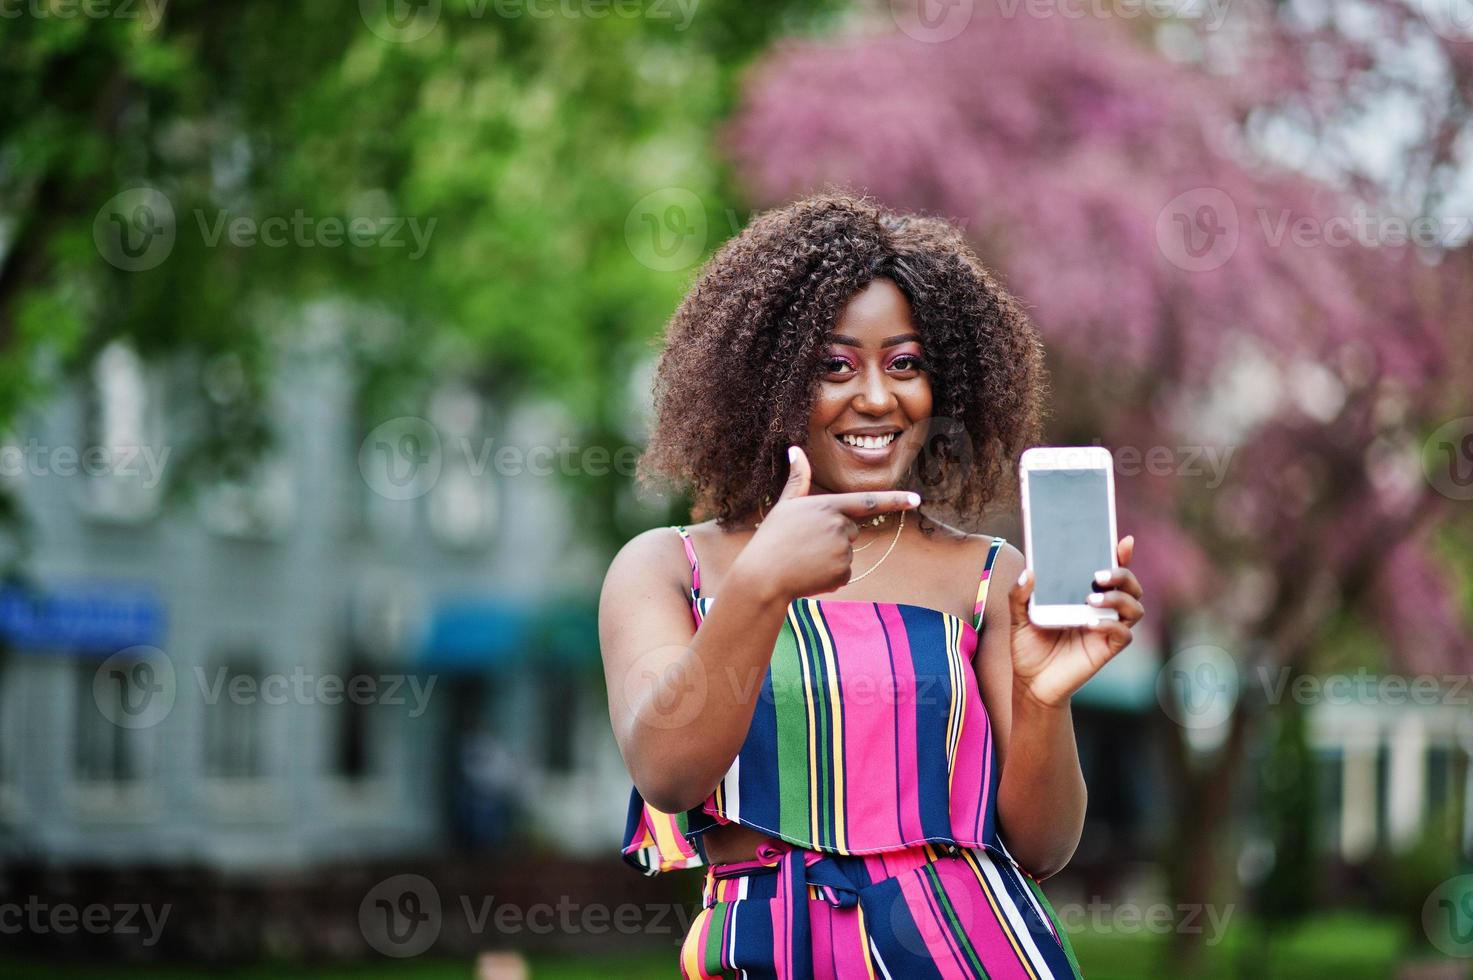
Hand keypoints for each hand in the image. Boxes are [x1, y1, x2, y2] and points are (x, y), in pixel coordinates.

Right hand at [734, 446, 919, 601]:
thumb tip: (795, 450)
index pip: (869, 501)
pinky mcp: (842, 572)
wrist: (763, 577)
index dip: (896, 500)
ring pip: (846, 552)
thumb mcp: (784, 505)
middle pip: (851, 530)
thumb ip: (798, 479)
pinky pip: (843, 573)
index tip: (917, 499)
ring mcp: (842, 550)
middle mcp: (839, 526)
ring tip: (804, 560)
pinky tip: (809, 575)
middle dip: (834, 536)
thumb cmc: (771, 538)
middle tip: (805, 544)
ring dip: (830, 558)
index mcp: (828, 506)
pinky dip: (829, 576)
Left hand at [1008, 536, 1144, 708]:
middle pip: (1130, 584)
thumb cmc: (1028, 646)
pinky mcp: (1107, 649)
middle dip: (1121, 574)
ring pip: (1133, 607)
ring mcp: (1106, 628)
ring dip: (1118, 598)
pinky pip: (1123, 634)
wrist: (1030, 683)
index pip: (1109, 570)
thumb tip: (1028, 572)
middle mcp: (1101, 608)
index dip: (1120, 554)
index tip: (1122, 540)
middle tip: (1098, 575)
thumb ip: (1019, 595)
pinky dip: (1112, 626)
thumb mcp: (1018, 617)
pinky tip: (1091, 624)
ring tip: (1090, 599)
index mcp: (1083, 593)